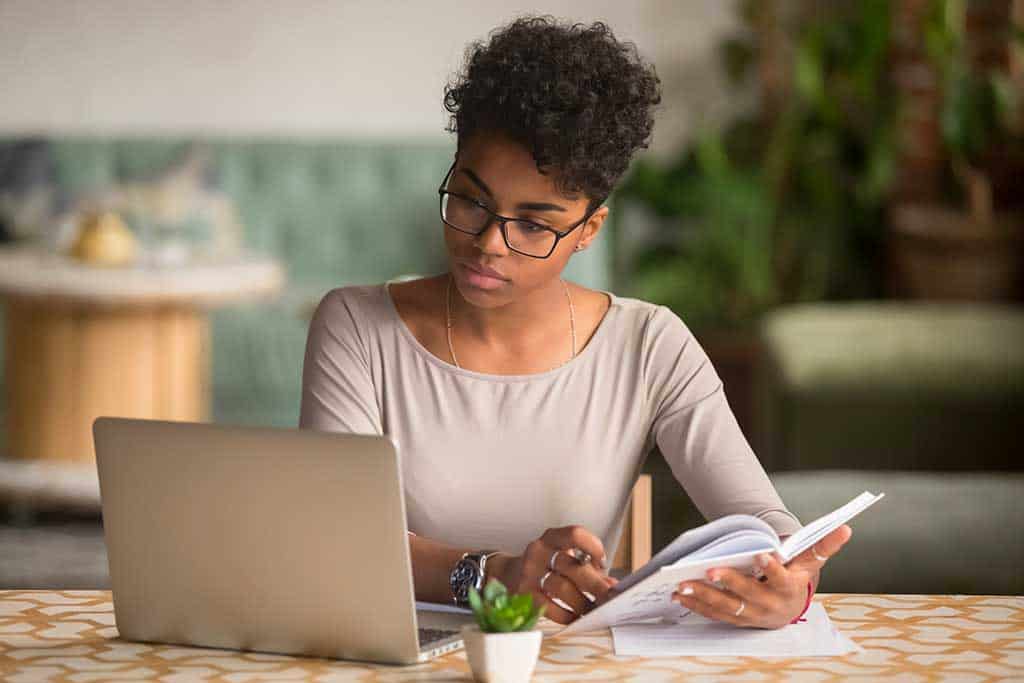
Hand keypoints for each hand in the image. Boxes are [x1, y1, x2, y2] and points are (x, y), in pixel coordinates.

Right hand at [488, 525, 618, 624]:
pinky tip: (576, 617)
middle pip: (572, 566)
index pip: (575, 534)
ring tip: (594, 610)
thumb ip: (586, 567)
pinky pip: (550, 607)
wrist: (507, 574)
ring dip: (583, 603)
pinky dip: (567, 615)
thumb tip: (611, 585)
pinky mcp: (524, 594)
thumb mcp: (562, 557)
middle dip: (595, 584)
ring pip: (562, 588)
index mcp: (551, 538)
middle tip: (610, 597)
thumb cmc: (544, 565)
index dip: (593, 547)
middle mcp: (538, 551)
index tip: (602, 563)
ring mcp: (529, 573)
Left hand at [672, 524, 851, 628]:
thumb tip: (846, 527)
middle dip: (728, 582)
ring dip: (704, 596)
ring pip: (726, 607)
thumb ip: (824, 545)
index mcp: (789, 588)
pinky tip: (680, 594)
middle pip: (748, 594)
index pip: (782, 578)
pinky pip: (714, 614)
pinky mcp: (735, 619)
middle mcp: (770, 605)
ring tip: (684, 584)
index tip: (761, 554)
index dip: (772, 567)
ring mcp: (751, 615)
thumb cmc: (797, 578)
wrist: (788, 608)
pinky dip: (696, 605)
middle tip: (709, 570)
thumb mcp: (810, 562)